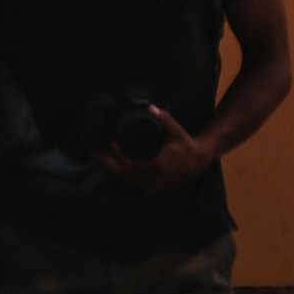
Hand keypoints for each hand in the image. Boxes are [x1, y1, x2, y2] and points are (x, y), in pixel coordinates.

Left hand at [98, 101, 214, 193]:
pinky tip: (118, 165)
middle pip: (124, 174)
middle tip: (96, 153)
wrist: (197, 163)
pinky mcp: (153, 187)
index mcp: (155, 166)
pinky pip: (134, 182)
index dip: (118, 156)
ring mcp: (151, 186)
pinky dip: (124, 174)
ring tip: (103, 158)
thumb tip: (149, 106)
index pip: (130, 165)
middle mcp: (151, 180)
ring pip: (128, 180)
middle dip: (109, 164)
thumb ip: (164, 118)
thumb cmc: (186, 145)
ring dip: (115, 169)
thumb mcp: (176, 131)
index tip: (112, 143)